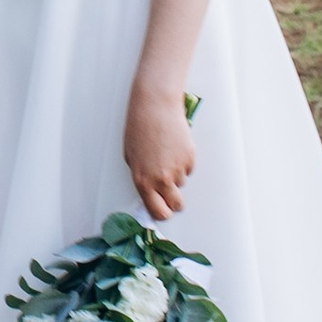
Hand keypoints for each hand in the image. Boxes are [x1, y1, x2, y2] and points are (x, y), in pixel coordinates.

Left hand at [124, 76, 195, 218]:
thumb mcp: (131, 157)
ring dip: (176, 175)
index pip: (157, 212)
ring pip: (181, 184)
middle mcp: (161, 179)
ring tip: (165, 154)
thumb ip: (142, 178)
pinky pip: (188, 169)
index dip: (162, 213)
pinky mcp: (190, 158)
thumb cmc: (139, 129)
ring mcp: (177, 169)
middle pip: (176, 205)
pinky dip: (183, 162)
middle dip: (175, 202)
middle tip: (170, 190)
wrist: (154, 108)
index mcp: (143, 181)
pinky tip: (173, 147)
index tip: (163, 211)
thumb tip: (151, 193)